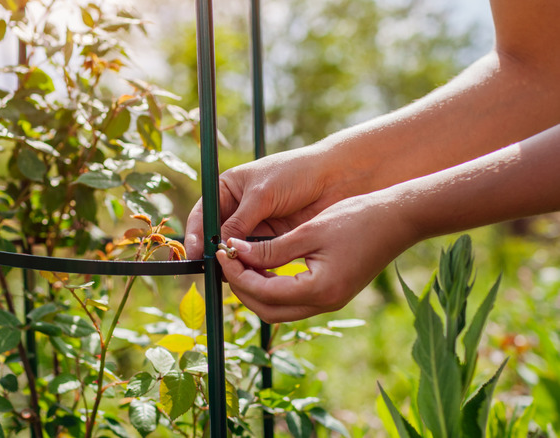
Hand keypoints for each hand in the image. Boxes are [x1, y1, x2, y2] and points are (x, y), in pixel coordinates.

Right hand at [184, 146, 344, 258]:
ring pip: (236, 248)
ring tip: (229, 270)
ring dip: (232, 260)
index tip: (196, 251)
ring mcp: (255, 225)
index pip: (203, 214)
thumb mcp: (262, 195)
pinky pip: (255, 256)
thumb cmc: (295, 174)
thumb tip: (221, 246)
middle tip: (209, 267)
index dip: (197, 233)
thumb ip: (239, 222)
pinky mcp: (272, 240)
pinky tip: (249, 271)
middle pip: (216, 235)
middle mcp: (238, 208)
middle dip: (213, 251)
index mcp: (228, 188)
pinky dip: (251, 264)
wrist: (335, 177)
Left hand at [216, 193, 416, 321]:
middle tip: (227, 260)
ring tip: (241, 261)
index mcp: (319, 290)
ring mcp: (330, 302)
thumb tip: (234, 252)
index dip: (237, 274)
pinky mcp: (332, 295)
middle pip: (267, 310)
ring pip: (279, 310)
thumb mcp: (308, 232)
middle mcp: (324, 304)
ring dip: (256, 290)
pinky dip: (273, 288)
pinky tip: (263, 265)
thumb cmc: (357, 218)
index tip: (222, 252)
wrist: (399, 219)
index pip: (262, 292)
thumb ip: (269, 249)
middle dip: (242, 287)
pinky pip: (293, 300)